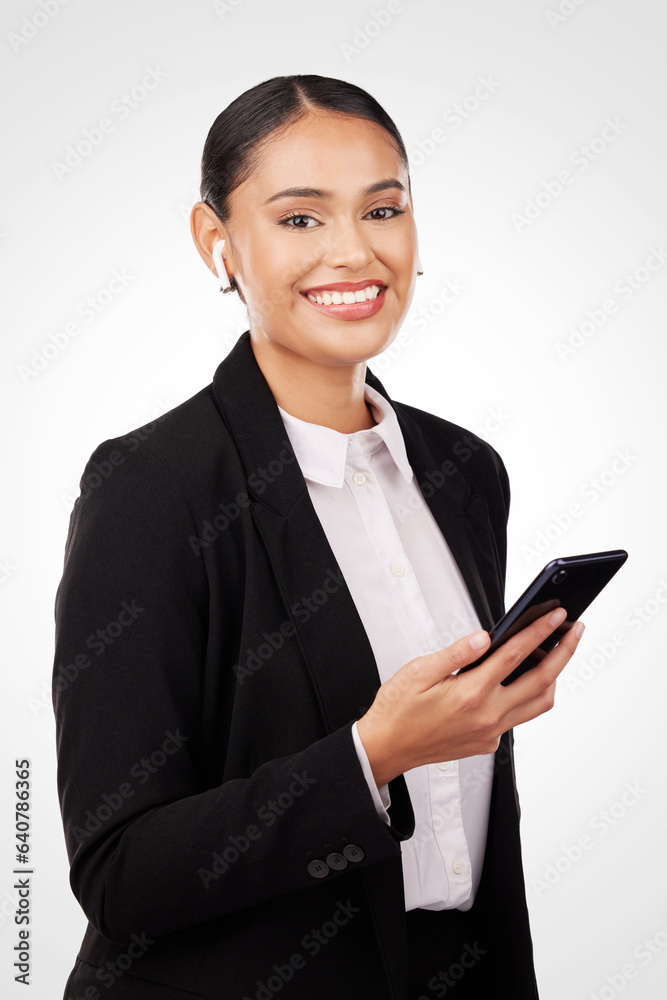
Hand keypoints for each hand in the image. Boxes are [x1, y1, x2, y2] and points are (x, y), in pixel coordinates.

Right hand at [356, 607, 583, 786]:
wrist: (386, 748)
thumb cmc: (397, 709)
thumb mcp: (419, 671)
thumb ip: (456, 653)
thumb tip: (485, 637)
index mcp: (470, 694)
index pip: (515, 655)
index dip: (540, 631)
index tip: (559, 616)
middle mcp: (487, 717)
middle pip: (542, 681)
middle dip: (565, 651)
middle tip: (577, 629)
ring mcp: (490, 733)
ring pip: (538, 704)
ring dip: (554, 677)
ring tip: (558, 652)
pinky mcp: (488, 743)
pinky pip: (518, 718)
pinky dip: (528, 696)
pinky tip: (521, 679)